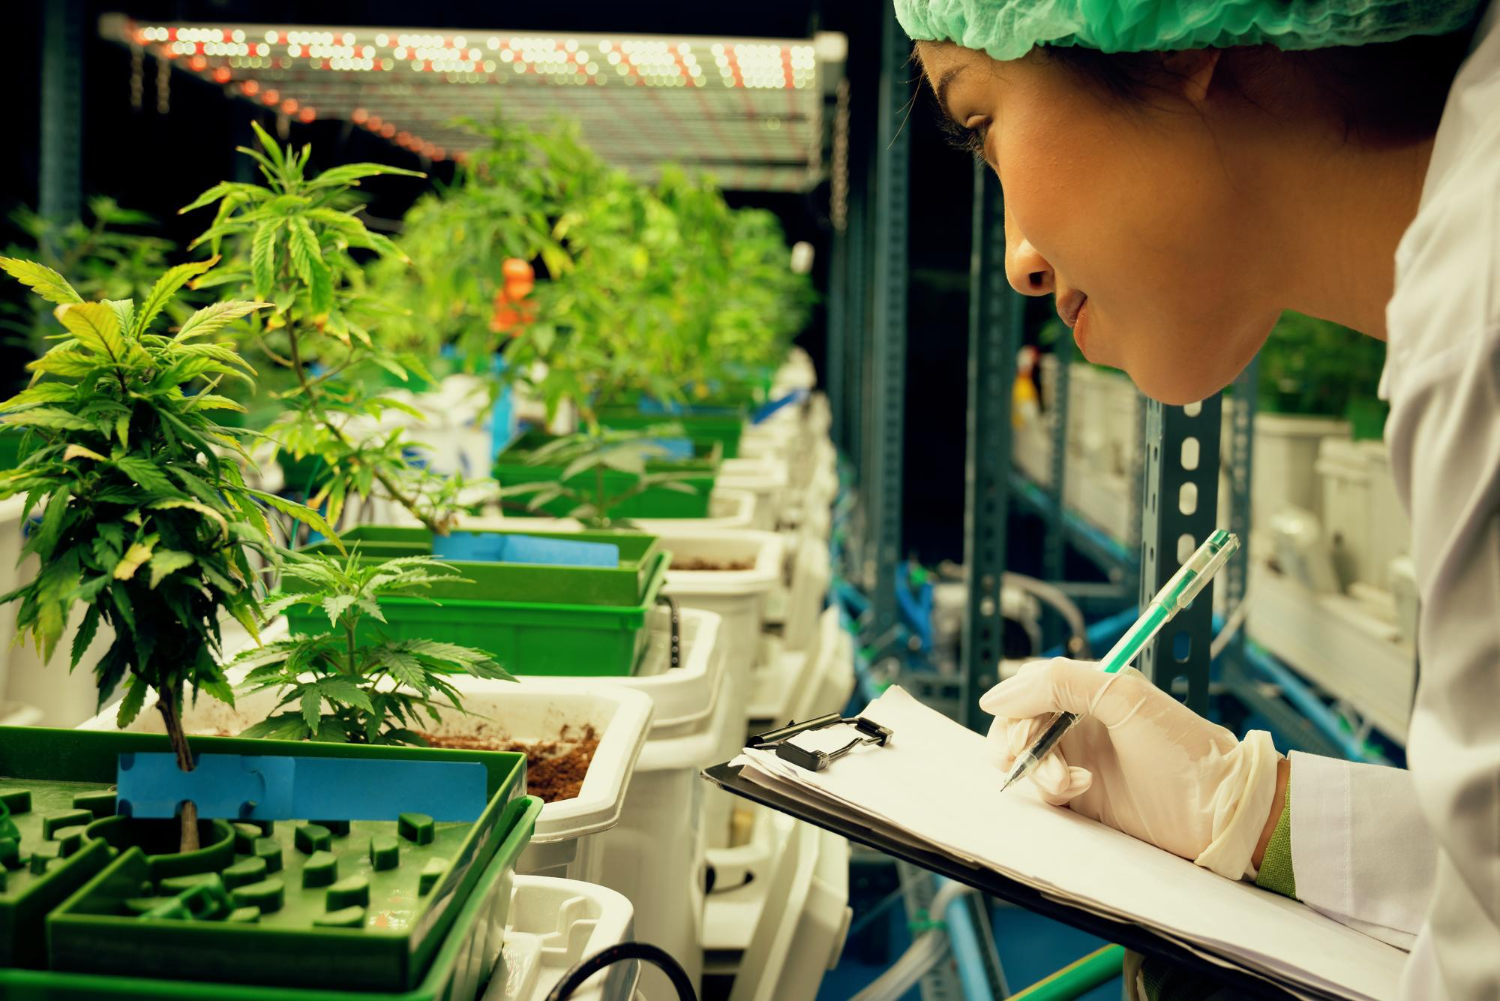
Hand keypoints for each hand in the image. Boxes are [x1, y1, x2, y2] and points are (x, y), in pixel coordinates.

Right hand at [982, 659, 1280, 879]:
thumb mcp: (1121, 697)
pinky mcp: (1083, 798)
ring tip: (1071, 783)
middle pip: (1018, 725)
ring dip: (1039, 770)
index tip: (1022, 729)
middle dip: (1020, 744)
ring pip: (1026, 760)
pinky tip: (1082, 792)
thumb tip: (992, 699)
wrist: (1221, 810)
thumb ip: (1058, 683)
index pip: (1028, 688)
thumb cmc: (1183, 748)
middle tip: (1030, 759)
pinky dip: (1052, 792)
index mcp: (1090, 688)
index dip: (1015, 707)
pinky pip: (1042, 792)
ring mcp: (1080, 759)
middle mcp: (1080, 721)